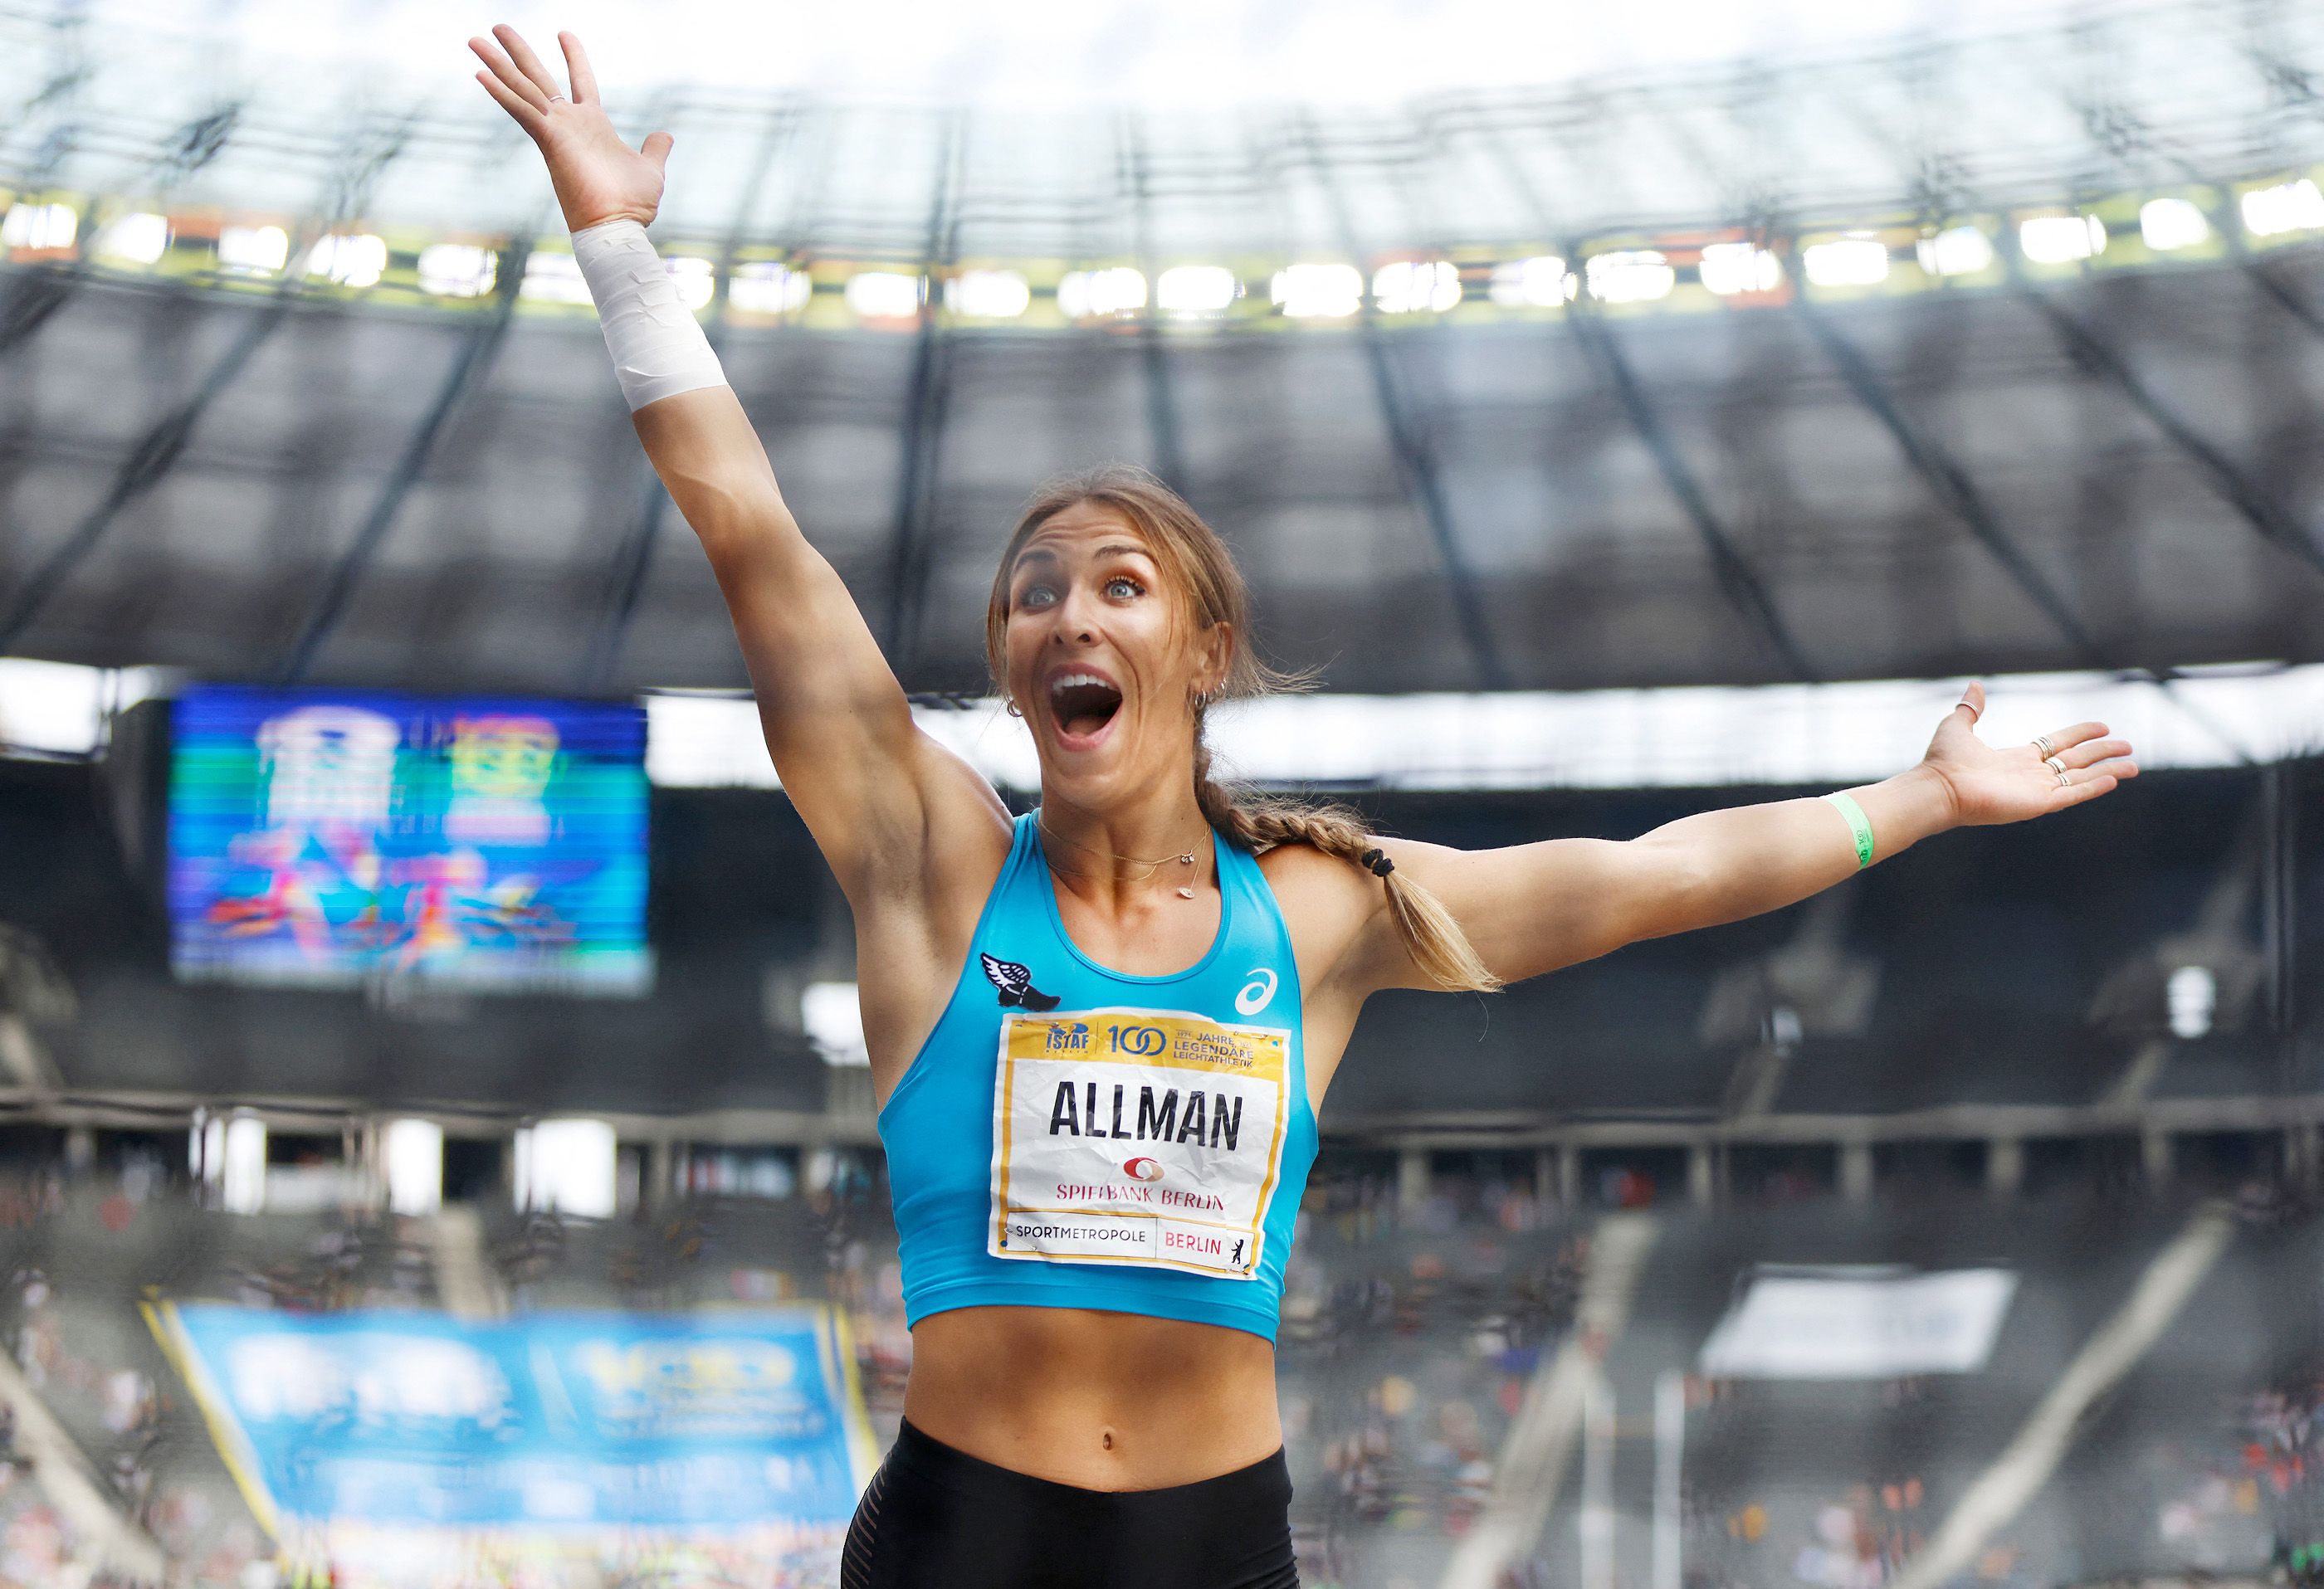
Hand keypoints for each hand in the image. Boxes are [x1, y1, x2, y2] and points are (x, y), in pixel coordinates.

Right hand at [469, 25, 670, 232]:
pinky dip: (502, 93)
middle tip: (497, 26)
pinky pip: (522, 111)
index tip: (563, 32)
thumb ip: (655, 149)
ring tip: (475, 38)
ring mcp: (557, 131)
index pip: (581, 80)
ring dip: (498, 64)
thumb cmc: (632, 204)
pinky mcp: (550, 141)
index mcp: (592, 125)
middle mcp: (570, 123)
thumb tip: (665, 136)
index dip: (574, 55)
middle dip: (518, 52)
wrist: (619, 228)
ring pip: (522, 88)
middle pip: (539, 78)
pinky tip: (480, 74)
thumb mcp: (650, 167)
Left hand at [1919, 680, 2138, 826]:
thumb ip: (1971, 708)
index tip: (2102, 728)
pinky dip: (2093, 787)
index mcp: (2016, 759)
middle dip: (2103, 754)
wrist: (1937, 787)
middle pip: (2075, 761)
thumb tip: (1974, 685)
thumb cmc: (1943, 761)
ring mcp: (2035, 791)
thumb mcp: (1958, 726)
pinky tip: (2114, 779)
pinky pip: (2072, 794)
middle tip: (2129, 746)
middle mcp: (2030, 776)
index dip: (2080, 735)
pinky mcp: (2037, 804)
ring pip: (2080, 779)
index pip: (2057, 745)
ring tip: (2134, 765)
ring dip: (2108, 772)